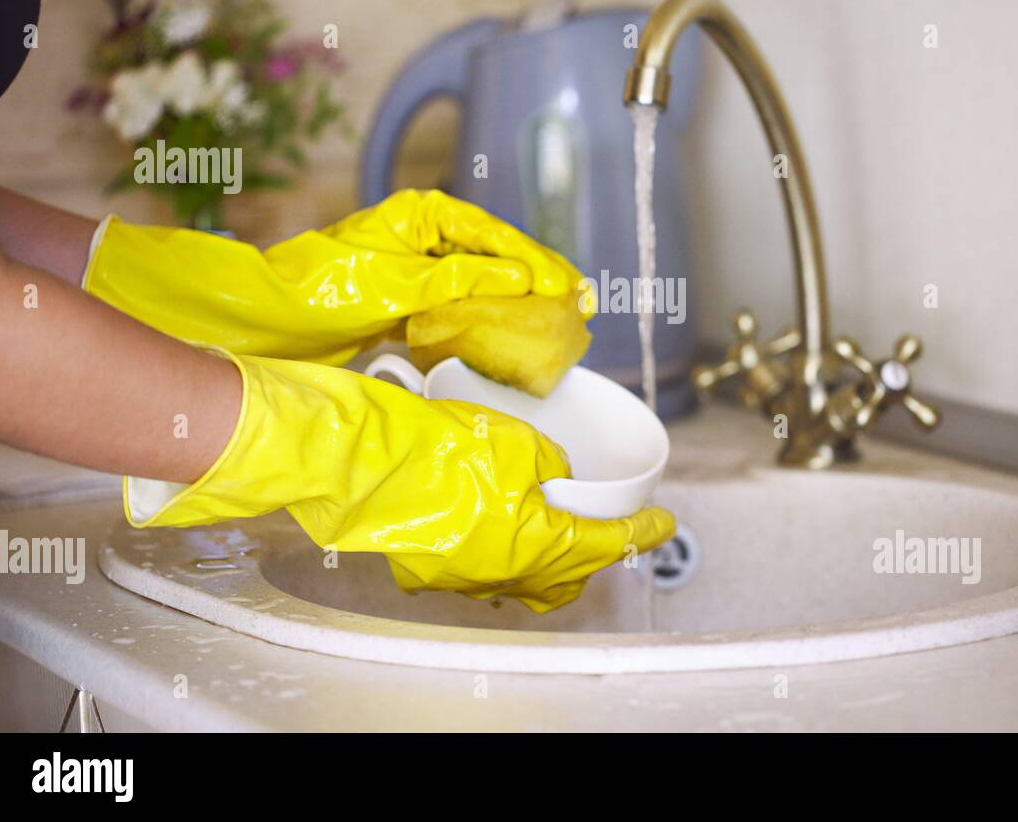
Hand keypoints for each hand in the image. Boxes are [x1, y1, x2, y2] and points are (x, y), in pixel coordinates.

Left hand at [85, 189, 585, 364]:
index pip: (496, 236)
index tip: (571, 288)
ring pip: (481, 279)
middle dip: (537, 279)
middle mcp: (423, 233)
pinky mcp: (407, 297)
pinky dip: (486, 315)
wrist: (269, 318)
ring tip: (556, 318)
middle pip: (495, 254)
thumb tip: (522, 278)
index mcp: (423, 214)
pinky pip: (460, 301)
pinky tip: (511, 331)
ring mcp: (416, 264)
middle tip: (580, 303)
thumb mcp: (400, 284)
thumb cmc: (325, 289)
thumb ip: (463, 278)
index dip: (538, 262)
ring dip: (517, 300)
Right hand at [123, 353, 674, 611]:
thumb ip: (545, 461)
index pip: (604, 542)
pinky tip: (504, 528)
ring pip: (525, 579)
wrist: (351, 462)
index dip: (640, 531)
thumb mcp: (511, 439)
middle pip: (567, 577)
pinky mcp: (428, 566)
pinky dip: (507, 554)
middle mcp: (502, 571)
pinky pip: (484, 569)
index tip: (665, 523)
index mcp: (535, 542)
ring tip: (562, 528)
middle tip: (612, 527)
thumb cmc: (431, 444)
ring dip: (551, 559)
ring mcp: (461, 574)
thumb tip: (553, 470)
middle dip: (596, 555)